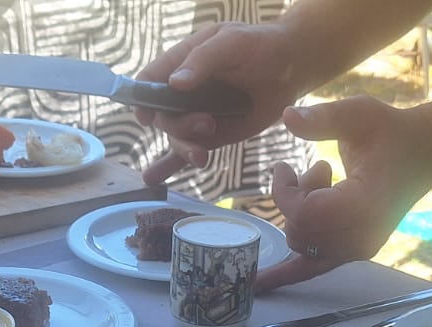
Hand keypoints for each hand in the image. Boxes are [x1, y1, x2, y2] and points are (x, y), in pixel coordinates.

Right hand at [134, 22, 304, 184]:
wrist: (289, 68)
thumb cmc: (258, 45)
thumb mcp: (230, 42)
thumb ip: (202, 60)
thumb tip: (174, 84)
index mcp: (181, 62)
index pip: (149, 80)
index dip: (142, 98)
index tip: (148, 115)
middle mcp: (182, 92)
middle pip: (162, 115)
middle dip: (178, 125)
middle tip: (207, 124)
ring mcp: (195, 115)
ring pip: (175, 137)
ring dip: (184, 147)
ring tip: (202, 155)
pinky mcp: (211, 136)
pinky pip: (187, 151)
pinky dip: (169, 166)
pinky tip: (152, 178)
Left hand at [258, 97, 431, 291]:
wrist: (425, 155)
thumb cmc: (392, 132)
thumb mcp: (360, 113)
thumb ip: (323, 118)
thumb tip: (287, 115)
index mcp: (365, 205)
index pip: (304, 213)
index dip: (284, 192)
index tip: (283, 166)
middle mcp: (363, 236)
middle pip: (299, 232)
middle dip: (294, 200)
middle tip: (314, 171)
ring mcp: (359, 248)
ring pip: (301, 247)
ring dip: (300, 217)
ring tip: (323, 185)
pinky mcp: (354, 252)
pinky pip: (313, 270)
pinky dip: (286, 276)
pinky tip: (258, 284)